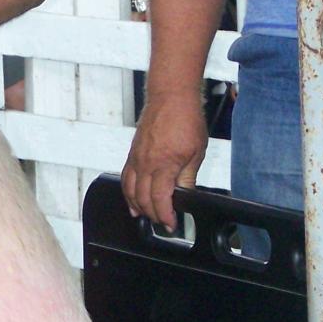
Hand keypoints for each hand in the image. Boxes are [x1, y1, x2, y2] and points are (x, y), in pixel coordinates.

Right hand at [121, 93, 207, 231]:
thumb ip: (188, 177)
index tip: (171, 225)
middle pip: (143, 199)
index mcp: (164, 165)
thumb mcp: (196, 152)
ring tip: (146, 217)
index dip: (164, 216)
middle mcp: (146, 164)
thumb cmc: (185, 119)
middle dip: (153, 215)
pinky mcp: (132, 153)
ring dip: (137, 207)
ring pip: (130, 191)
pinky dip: (127, 192)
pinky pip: (125, 178)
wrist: (171, 96)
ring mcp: (136, 158)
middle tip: (163, 223)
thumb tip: (185, 196)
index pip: (160, 200)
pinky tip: (132, 200)